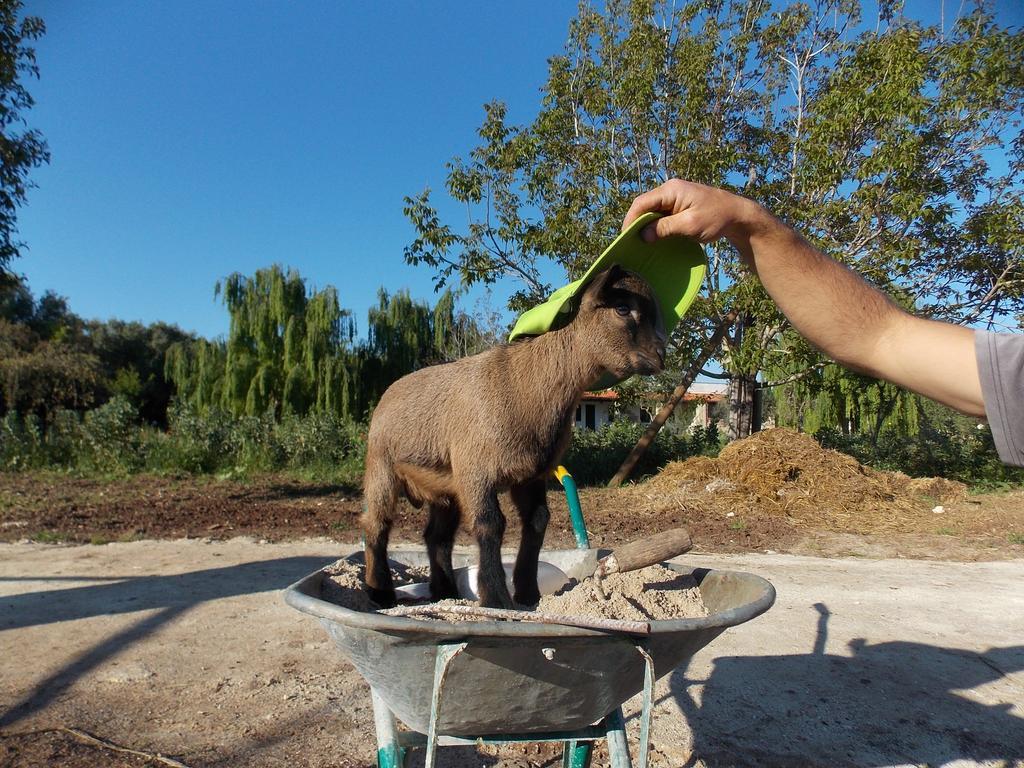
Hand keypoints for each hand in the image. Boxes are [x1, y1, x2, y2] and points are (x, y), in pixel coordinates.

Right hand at [622, 179, 767, 257]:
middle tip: (632, 243)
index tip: (626, 238)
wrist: (738, 215)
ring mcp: (675, 196)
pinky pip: (661, 214)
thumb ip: (665, 228)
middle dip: (637, 224)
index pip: (641, 203)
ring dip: (647, 226)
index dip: (631, 220)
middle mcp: (670, 190)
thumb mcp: (690, 225)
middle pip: (645, 206)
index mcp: (671, 190)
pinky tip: (655, 238)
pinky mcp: (680, 204)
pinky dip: (656, 225)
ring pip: (652, 211)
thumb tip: (643, 235)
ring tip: (641, 242)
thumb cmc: (716, 218)